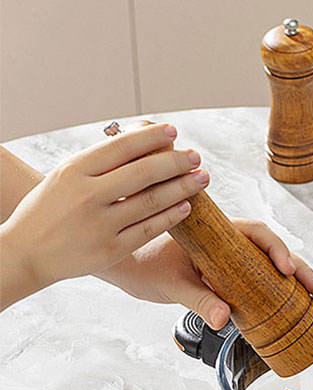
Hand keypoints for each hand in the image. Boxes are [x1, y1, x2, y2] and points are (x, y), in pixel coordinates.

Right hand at [0, 124, 206, 303]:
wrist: (28, 252)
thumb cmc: (51, 210)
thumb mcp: (66, 178)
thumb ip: (100, 165)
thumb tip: (143, 145)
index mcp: (74, 171)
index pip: (120, 147)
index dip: (151, 137)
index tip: (174, 131)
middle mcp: (87, 196)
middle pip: (143, 173)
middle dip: (175, 162)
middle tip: (196, 156)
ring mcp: (101, 225)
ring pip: (151, 202)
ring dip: (181, 188)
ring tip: (201, 179)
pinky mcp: (111, 249)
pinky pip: (149, 229)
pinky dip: (171, 216)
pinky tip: (186, 206)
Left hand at [100, 218, 312, 328]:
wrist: (128, 267)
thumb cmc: (144, 265)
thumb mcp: (171, 284)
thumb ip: (198, 300)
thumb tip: (223, 319)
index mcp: (218, 233)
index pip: (257, 233)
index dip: (277, 249)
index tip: (287, 270)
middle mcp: (231, 245)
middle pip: (275, 254)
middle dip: (302, 272)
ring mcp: (233, 263)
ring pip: (273, 269)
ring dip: (299, 285)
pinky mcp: (231, 281)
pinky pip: (262, 285)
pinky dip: (282, 296)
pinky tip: (300, 310)